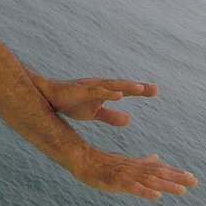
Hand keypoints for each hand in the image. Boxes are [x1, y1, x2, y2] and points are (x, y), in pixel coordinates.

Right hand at [36, 77, 158, 125]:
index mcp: (104, 92)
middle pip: (122, 86)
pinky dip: (107, 92)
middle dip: (138, 87)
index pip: (126, 90)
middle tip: (155, 88)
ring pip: (111, 86)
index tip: (156, 90)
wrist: (48, 97)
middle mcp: (99, 87)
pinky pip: (96, 91)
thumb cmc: (71, 102)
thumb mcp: (93, 113)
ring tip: (140, 89)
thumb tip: (129, 120)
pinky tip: (118, 95)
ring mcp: (90, 87)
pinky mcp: (80, 90)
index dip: (140, 90)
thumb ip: (111, 116)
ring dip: (125, 87)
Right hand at [72, 150, 197, 199]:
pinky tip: (157, 196)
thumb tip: (157, 157)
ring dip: (166, 185)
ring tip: (182, 190)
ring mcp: (126, 175)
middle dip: (177, 178)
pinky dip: (145, 192)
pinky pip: (133, 188)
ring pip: (149, 180)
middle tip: (195, 181)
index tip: (192, 177)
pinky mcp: (116, 182)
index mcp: (137, 165)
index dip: (175, 172)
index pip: (159, 168)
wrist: (81, 159)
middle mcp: (134, 169)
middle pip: (158, 173)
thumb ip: (142, 161)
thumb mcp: (125, 161)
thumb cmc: (102, 161)